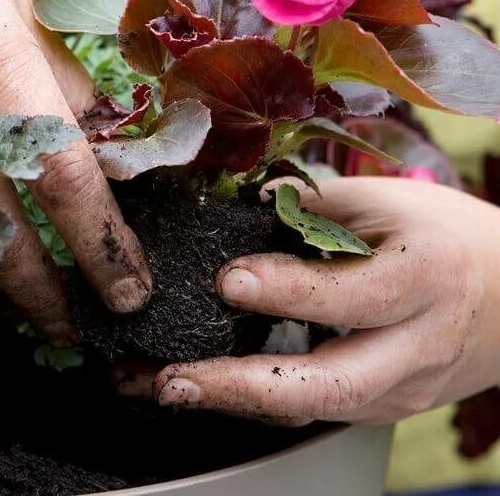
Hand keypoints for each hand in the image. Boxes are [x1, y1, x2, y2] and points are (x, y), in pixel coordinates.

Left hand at [121, 177, 499, 423]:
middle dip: (244, 386)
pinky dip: (255, 403)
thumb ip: (311, 206)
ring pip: (316, 408)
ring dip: (236, 403)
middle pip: (334, 383)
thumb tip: (230, 203)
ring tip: (167, 387)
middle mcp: (416, 345)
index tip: (228, 280)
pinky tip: (206, 389)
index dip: (289, 291)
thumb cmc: (445, 237)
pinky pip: (315, 410)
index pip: (355, 296)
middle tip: (175, 378)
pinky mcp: (383, 408)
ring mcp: (401, 388)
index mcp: (424, 278)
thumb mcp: (389, 202)